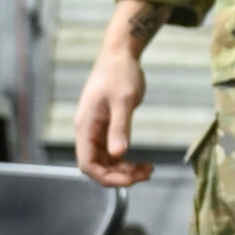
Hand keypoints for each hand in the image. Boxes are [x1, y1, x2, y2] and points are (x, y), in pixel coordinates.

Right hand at [74, 0, 162, 186]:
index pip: (87, 164)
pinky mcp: (106, 127)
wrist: (120, 55)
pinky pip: (113, 152)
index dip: (106, 177)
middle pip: (97, 167)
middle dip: (120, 176)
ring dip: (125, 170)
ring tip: (148, 169)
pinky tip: (143, 162)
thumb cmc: (120, 73)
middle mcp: (88, 132)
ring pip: (106, 162)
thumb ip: (120, 127)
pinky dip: (126, 160)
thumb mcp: (123, 100)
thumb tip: (118, 153)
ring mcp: (96, 130)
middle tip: (146, 174)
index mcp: (86, 127)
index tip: (130, 179)